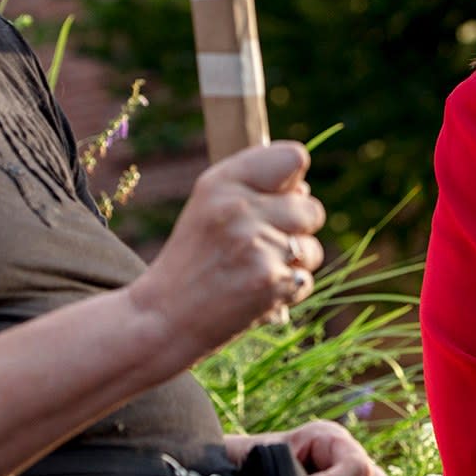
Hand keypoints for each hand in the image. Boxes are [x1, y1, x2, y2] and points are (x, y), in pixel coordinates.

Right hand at [131, 142, 325, 352]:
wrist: (163, 317)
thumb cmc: (193, 259)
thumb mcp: (209, 207)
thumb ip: (255, 189)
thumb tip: (304, 188)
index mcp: (222, 182)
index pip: (294, 158)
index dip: (293, 180)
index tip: (278, 197)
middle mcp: (239, 208)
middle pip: (312, 208)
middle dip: (296, 229)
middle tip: (258, 245)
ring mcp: (256, 246)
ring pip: (311, 248)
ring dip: (293, 264)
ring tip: (253, 271)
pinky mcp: (269, 282)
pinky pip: (305, 280)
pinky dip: (286, 291)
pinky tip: (254, 293)